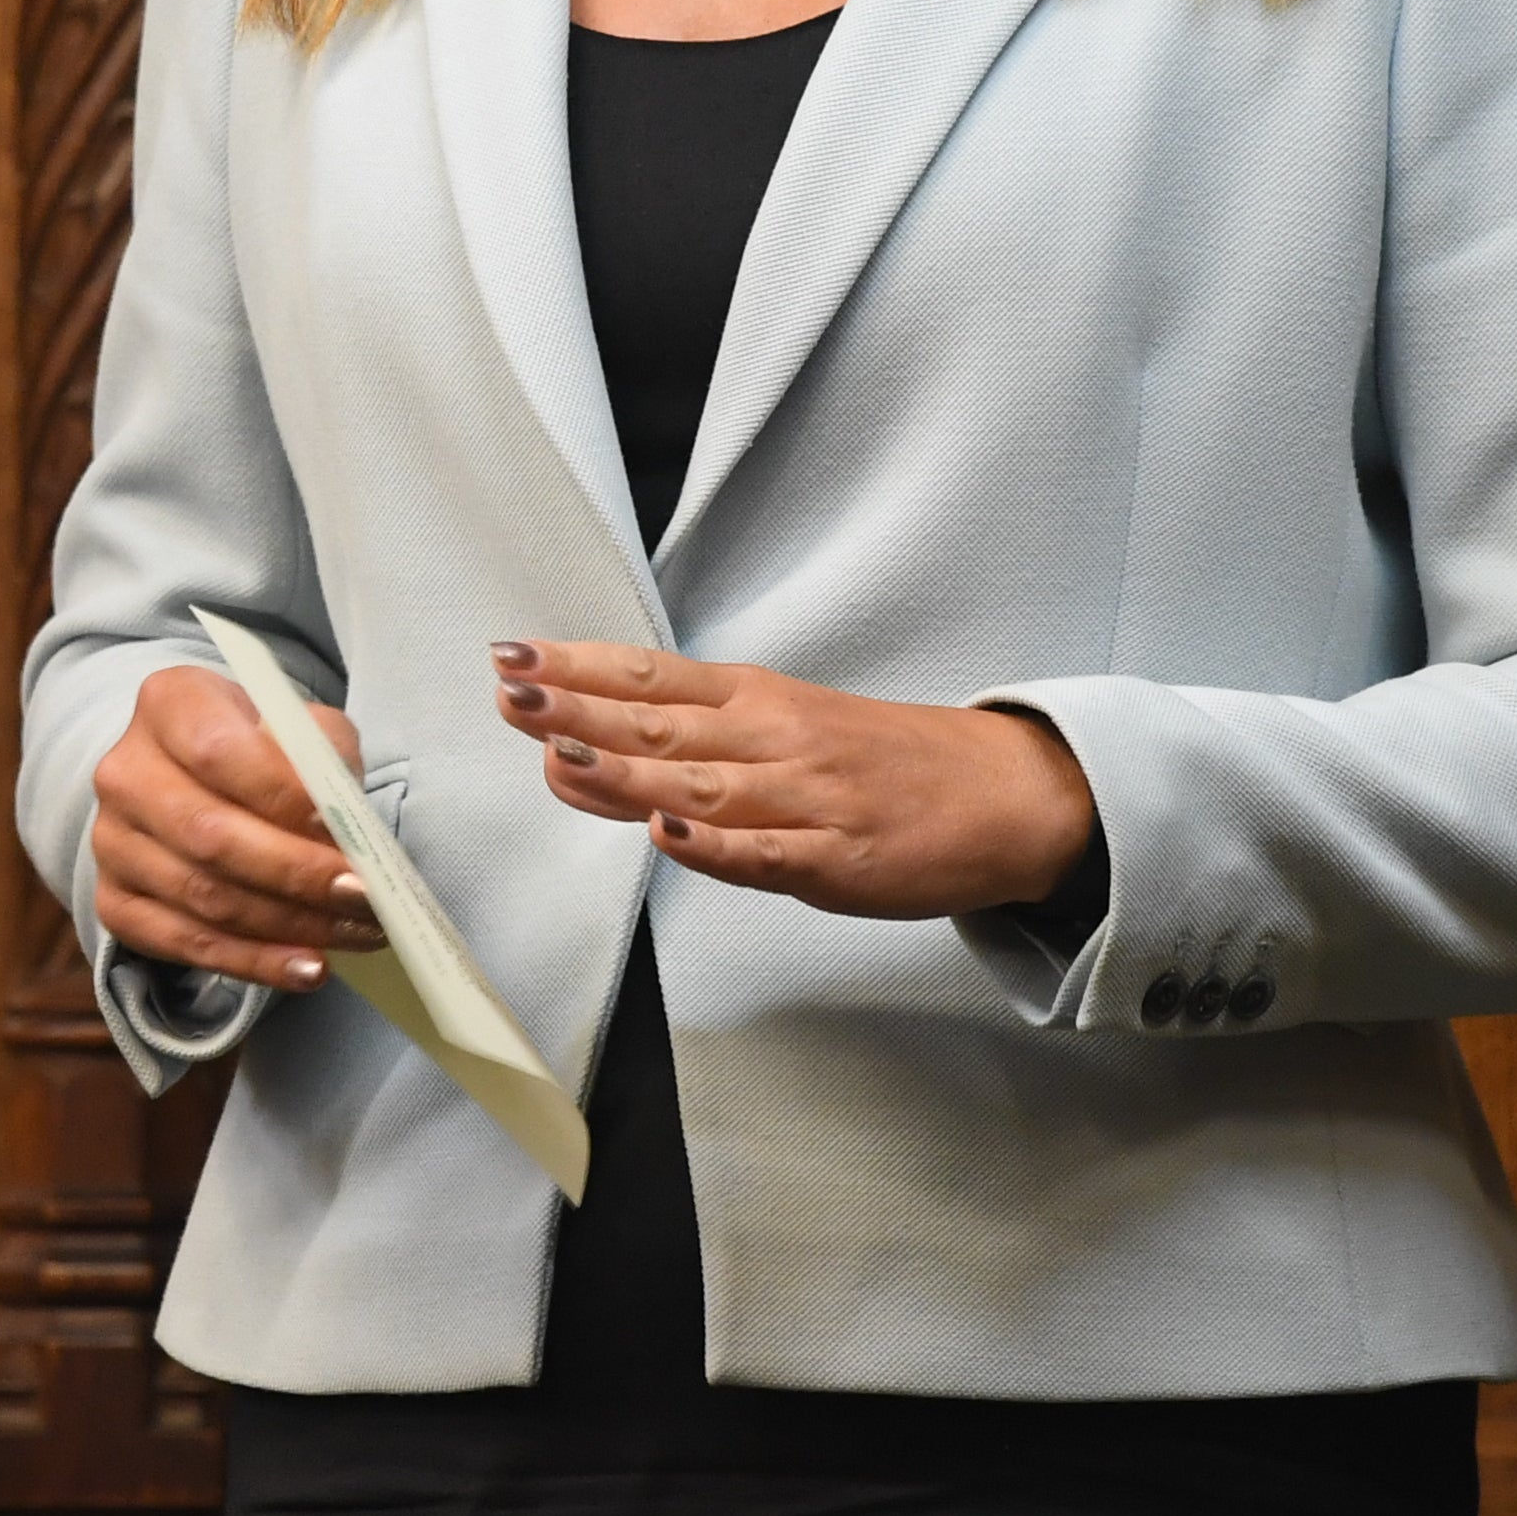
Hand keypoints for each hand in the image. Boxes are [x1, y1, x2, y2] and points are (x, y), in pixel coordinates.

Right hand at [92, 662, 378, 989]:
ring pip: (204, 897)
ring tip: (356, 933)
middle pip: (210, 836)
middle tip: (366, 897)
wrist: (197, 781)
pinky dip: (255, 963)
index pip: (219, 752)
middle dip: (298, 874)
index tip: (347, 831)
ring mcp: (111, 842)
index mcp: (168, 705)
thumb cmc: (263, 750)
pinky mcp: (115, 902)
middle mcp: (124, 772)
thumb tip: (346, 824)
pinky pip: (186, 945)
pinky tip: (308, 967)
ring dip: (290, 925)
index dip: (284, 796)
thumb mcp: (301, 727)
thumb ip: (324, 758)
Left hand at [499, 639, 1098, 922]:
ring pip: (702, 786)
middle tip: (512, 694)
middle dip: (579, 712)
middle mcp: (774, 739)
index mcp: (757, 701)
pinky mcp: (838, 858)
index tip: (511, 656)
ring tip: (561, 756)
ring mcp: (806, 798)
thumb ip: (684, 745)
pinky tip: (667, 835)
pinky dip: (715, 847)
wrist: (1005, 794)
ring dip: (627, 773)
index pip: (649, 678)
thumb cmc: (882, 762)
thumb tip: (574, 748)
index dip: (577, 668)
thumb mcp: (782, 729)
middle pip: (662, 726)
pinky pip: (767, 853)